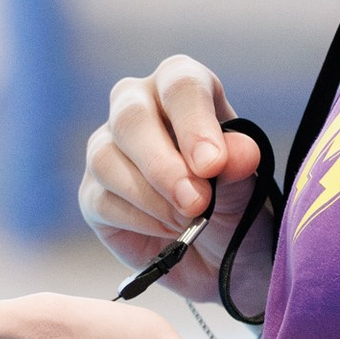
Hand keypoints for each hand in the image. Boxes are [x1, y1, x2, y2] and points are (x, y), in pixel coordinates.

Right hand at [79, 54, 275, 313]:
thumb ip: (240, 165)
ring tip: (189, 220)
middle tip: (197, 202)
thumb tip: (239, 153)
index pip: (180, 85)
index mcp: (181, 87)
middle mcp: (137, 106)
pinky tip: (168, 230)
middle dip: (163, 165)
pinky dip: (140, 221)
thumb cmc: (231, 201)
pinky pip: (101, 200)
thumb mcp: (246, 186)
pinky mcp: (92, 192)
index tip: (212, 165)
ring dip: (153, 198)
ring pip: (106, 159)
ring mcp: (108, 148)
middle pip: (130, 117)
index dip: (194, 124)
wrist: (216, 254)